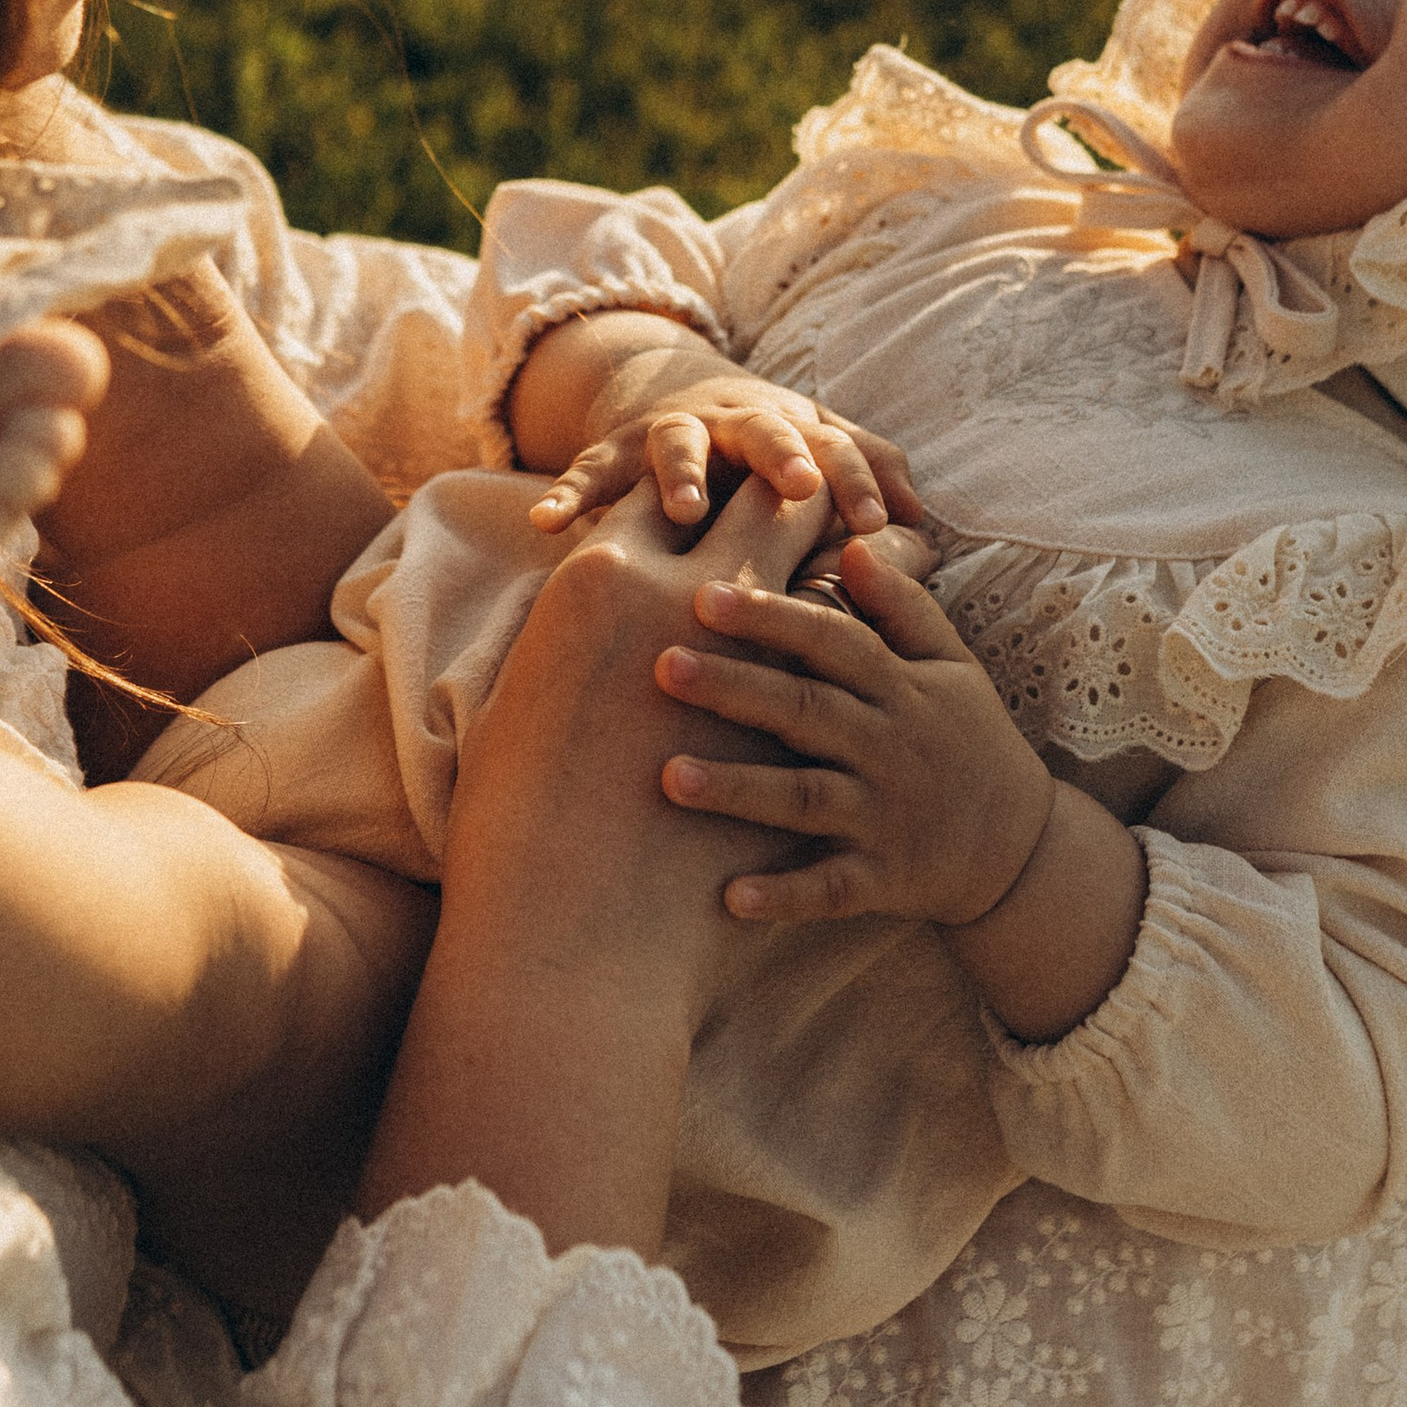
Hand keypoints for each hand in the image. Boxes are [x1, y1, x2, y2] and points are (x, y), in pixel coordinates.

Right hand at [449, 465, 843, 986]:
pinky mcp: (798, 732)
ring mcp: (751, 667)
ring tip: (874, 530)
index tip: (723, 472)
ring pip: (822, 571)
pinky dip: (878, 634)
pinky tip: (892, 628)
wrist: (565, 933)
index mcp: (599, 584)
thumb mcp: (516, 704)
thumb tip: (581, 607)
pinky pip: (854, 663)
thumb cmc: (514, 822)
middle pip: (758, 508)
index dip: (698, 476)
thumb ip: (559, 641)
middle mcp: (679, 604)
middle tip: (818, 474)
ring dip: (852, 548)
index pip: (662, 491)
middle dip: (792, 483)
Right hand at [530, 357, 924, 542]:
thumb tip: (922, 522)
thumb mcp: (820, 451)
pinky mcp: (614, 451)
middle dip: (781, 454)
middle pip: (763, 429)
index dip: (857, 483)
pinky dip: (570, 494)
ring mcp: (670, 432)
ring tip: (686, 510)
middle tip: (800, 486)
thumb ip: (869, 476)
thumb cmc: (768, 448)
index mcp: (790, 427)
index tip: (878, 525)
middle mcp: (732, 421)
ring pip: (675, 443)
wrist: (680, 398)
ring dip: (681, 472)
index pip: (835, 448)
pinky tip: (548, 525)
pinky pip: (588, 471)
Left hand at [651, 532, 1049, 928]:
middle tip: (661, 666)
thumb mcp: (952, 665)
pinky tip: (729, 897)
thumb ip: (903, 606)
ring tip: (669, 777)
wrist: (1021, 848)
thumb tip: (854, 544)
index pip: (830, 641)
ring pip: (805, 799)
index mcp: (900, 689)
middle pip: (804, 712)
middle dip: (734, 688)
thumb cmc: (969, 739)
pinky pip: (830, 888)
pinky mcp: (883, 880)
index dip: (771, 618)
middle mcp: (888, 748)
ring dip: (739, 790)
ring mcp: (885, 817)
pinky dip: (784, 895)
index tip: (703, 595)